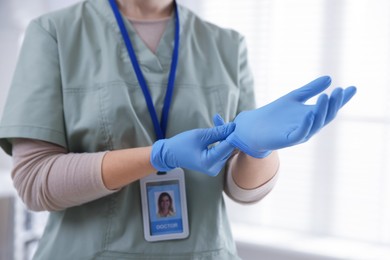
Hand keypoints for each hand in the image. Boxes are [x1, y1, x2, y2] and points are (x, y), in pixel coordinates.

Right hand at [150, 123, 235, 175]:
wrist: (170, 154)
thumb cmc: (182, 144)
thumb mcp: (200, 135)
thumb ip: (218, 132)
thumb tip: (233, 127)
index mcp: (209, 162)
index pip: (227, 147)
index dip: (233, 134)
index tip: (236, 122)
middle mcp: (214, 168)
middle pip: (228, 148)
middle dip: (227, 133)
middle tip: (223, 119)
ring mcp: (215, 168)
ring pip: (225, 148)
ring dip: (224, 135)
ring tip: (218, 120)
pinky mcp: (214, 164)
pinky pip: (221, 150)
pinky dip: (220, 140)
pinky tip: (218, 128)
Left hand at [216, 76, 356, 157]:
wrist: (254, 128)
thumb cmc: (275, 114)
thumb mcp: (294, 97)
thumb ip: (310, 89)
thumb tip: (329, 78)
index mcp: (312, 116)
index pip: (330, 107)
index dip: (342, 99)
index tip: (353, 88)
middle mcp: (310, 126)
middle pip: (326, 115)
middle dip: (334, 104)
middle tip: (339, 90)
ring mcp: (300, 133)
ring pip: (316, 124)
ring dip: (322, 111)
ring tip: (326, 96)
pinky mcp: (288, 140)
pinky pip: (300, 133)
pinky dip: (306, 124)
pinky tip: (309, 113)